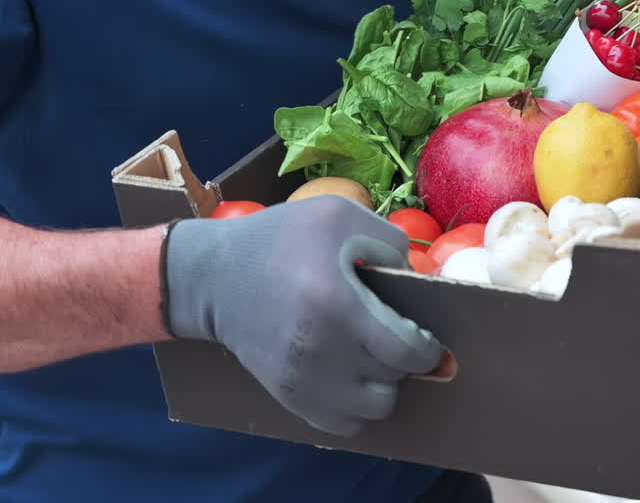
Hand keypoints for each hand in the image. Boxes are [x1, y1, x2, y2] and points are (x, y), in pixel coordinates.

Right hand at [163, 195, 447, 436]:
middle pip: (394, 380)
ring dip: (383, 386)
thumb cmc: (279, 239)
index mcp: (336, 305)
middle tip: (393, 335)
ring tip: (371, 357)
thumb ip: (389, 241)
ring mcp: (303, 381)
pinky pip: (343, 424)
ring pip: (373, 409)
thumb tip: (415, 279)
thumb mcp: (337, 215)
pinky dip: (356, 407)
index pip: (406, 351)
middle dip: (404, 359)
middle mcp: (321, 352)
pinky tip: (350, 375)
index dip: (426, 346)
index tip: (423, 332)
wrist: (213, 277)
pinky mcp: (288, 397)